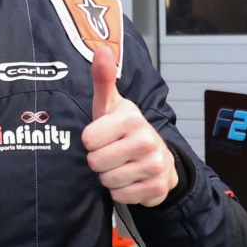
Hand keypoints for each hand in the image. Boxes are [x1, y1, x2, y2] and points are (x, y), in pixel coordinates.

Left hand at [82, 46, 177, 206]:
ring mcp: (155, 165)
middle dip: (99, 161)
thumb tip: (101, 50)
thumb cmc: (124, 129)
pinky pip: (120, 196)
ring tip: (121, 165)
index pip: (88, 141)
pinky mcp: (157, 188)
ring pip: (108, 181)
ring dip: (109, 177)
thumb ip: (103, 79)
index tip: (102, 136)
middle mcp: (147, 140)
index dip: (91, 141)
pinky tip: (130, 178)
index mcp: (131, 119)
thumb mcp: (110, 105)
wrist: (159, 157)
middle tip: (112, 152)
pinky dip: (121, 191)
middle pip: (95, 163)